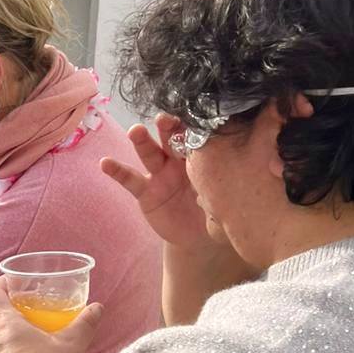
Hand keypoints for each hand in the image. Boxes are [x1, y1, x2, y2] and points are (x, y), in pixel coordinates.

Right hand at [100, 117, 211, 247]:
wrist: (198, 235)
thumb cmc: (213, 208)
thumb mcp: (221, 192)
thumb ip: (224, 178)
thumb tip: (248, 167)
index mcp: (198, 156)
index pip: (193, 136)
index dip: (191, 126)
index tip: (193, 116)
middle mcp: (176, 161)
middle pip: (169, 139)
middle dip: (166, 127)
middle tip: (163, 118)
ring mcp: (158, 175)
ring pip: (149, 154)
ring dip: (141, 141)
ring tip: (134, 131)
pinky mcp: (144, 192)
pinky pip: (130, 180)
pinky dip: (117, 171)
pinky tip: (105, 163)